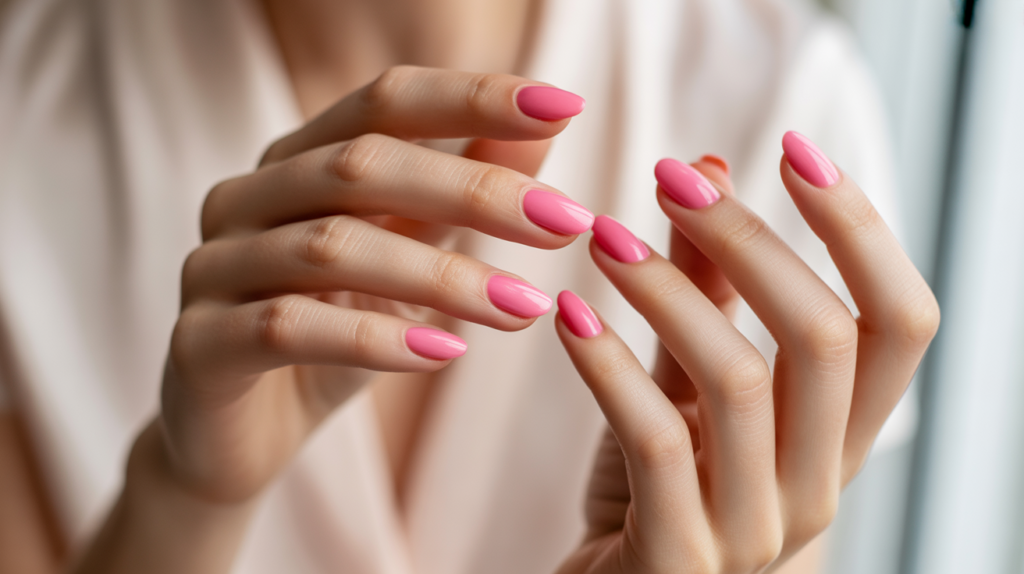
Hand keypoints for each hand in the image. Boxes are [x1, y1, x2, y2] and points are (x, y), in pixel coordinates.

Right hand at [160, 66, 590, 503]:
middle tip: (565, 224)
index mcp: (295, 160)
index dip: (472, 98)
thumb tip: (543, 131)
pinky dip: (375, 338)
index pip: (384, 101)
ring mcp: (212, 266)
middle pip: (361, 166)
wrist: (245, 436)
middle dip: (474, 190)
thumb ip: (460, 195)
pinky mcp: (198, 343)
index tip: (562, 107)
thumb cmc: (336, 334)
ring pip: (332, 247)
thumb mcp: (409, 260)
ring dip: (442, 276)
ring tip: (524, 305)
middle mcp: (245, 196)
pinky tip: (446, 352)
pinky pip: (288, 326)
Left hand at [554, 134, 938, 572]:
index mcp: (834, 438)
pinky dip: (609, 365)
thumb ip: (703, 290)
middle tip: (672, 175)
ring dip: (667, 290)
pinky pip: (657, 441)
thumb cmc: (649, 488)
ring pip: (741, 381)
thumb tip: (708, 167)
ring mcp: (755, 531)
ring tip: (602, 237)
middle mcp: (816, 485)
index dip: (861, 232)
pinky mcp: (680, 558)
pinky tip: (566, 313)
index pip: (899, 325)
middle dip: (750, 240)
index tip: (797, 150)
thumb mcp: (682, 383)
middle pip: (827, 340)